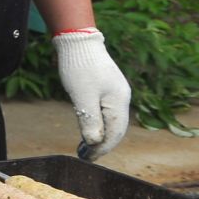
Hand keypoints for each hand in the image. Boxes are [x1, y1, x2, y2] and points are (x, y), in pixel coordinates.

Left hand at [53, 28, 129, 158]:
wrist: (77, 39)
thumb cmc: (79, 67)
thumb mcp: (82, 96)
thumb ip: (90, 120)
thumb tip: (94, 142)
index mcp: (119, 101)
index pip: (114, 133)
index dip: (102, 148)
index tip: (88, 159)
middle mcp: (121, 98)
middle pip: (115, 128)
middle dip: (101, 144)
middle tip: (85, 156)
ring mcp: (115, 92)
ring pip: (110, 120)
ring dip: (98, 134)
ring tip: (84, 147)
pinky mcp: (105, 87)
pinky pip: (105, 110)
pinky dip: (97, 122)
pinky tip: (87, 127)